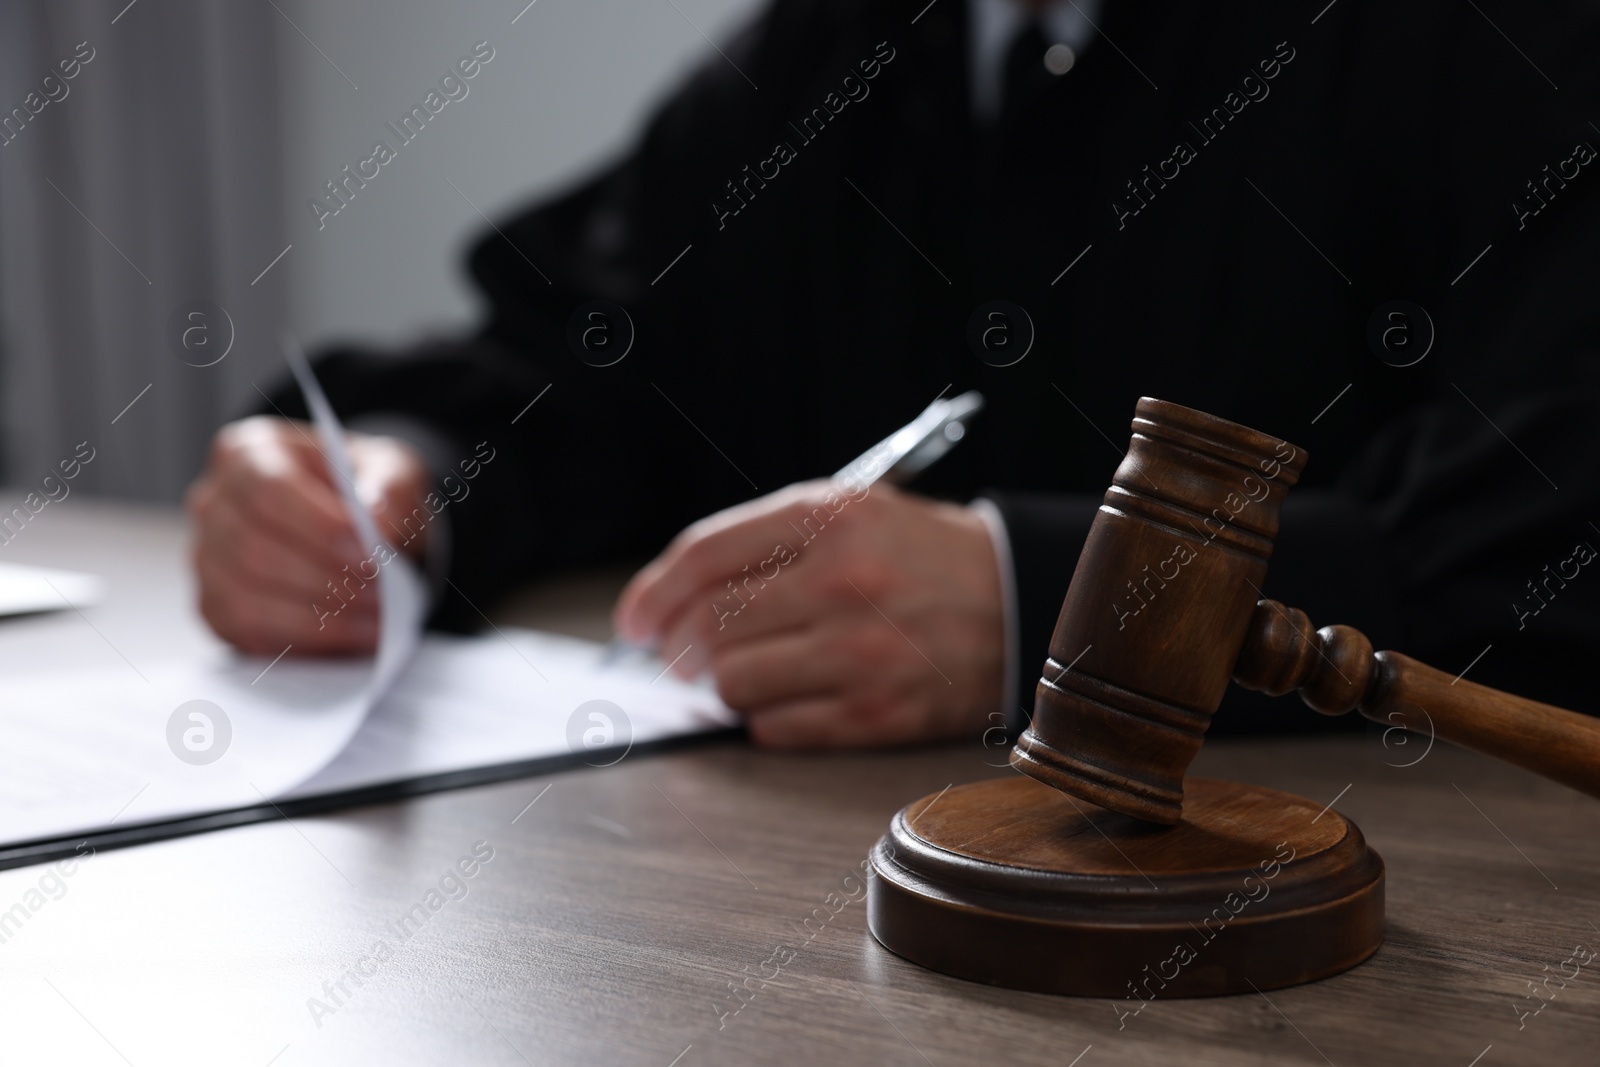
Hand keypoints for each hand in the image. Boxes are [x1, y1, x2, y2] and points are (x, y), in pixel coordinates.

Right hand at [186, 416, 428, 654]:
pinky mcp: (216, 606)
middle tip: (383, 594)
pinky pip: (248, 633)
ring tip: (378, 618)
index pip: (267, 489)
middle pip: (254, 549)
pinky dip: (307, 640)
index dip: (318, 527)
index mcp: (249, 452)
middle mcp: (213, 502)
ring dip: (319, 616)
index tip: (369, 554)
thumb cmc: (367, 488)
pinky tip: (355, 636)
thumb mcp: (393, 472)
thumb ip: (390, 491)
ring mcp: (207, 557)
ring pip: (246, 597)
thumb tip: (377, 525)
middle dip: (326, 579)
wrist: (359, 525)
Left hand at [613, 480, 1004, 747]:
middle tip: (681, 655)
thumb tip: (671, 602)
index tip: (632, 622)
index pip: (702, 559)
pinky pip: (777, 727)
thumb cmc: (918, 555)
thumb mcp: (847, 512)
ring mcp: (861, 652)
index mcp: (829, 519)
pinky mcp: (878, 712)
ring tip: (743, 672)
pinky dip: (765, 717)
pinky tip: (788, 694)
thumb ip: (762, 543)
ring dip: (722, 685)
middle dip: (679, 649)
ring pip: (734, 684)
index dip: (650, 596)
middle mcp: (842, 582)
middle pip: (707, 630)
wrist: (1016, 600)